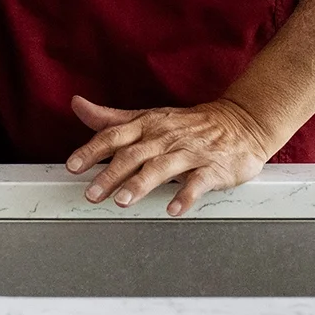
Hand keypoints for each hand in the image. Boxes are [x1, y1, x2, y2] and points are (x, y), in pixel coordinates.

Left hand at [63, 95, 270, 215]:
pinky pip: (199, 182)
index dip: (91, 150)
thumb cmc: (188, 124)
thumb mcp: (148, 117)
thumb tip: (78, 105)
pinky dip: (186, 195)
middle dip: (110, 174)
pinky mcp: (214, 168)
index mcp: (147, 125)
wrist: (241, 122)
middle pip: (133, 155)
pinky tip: (173, 209)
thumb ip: (111, 118)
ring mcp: (190, 152)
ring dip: (141, 184)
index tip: (73, 166)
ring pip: (162, 167)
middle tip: (92, 194)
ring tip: (123, 201)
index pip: (114, 135)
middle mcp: (165, 138)